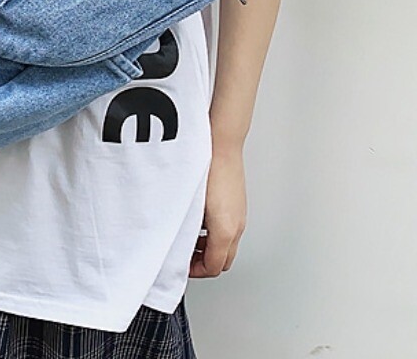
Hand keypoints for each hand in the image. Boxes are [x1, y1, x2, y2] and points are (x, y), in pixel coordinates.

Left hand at [189, 146, 246, 277]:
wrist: (222, 144)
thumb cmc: (208, 168)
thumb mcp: (191, 205)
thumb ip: (186, 229)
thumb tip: (177, 241)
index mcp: (225, 230)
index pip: (213, 267)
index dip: (195, 271)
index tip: (181, 265)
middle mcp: (237, 225)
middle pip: (223, 261)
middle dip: (203, 263)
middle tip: (185, 257)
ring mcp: (240, 215)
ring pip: (228, 246)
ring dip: (209, 249)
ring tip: (191, 239)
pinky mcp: (238, 205)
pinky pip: (229, 229)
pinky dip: (216, 234)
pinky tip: (200, 221)